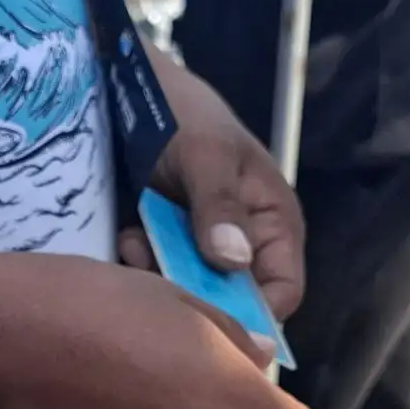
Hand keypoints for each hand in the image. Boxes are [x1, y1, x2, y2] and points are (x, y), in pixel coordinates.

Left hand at [124, 49, 306, 320]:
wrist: (126, 89)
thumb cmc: (182, 113)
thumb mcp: (206, 154)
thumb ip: (219, 206)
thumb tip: (233, 263)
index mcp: (274, 223)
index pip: (283, 292)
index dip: (256, 315)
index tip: (213, 319)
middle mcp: (245, 243)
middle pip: (234, 301)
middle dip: (196, 295)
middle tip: (160, 274)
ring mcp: (203, 245)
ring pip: (192, 291)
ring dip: (161, 276)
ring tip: (136, 244)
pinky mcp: (167, 242)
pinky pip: (159, 273)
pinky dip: (142, 262)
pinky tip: (127, 236)